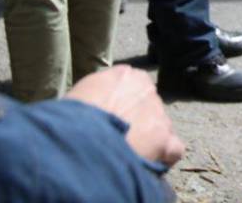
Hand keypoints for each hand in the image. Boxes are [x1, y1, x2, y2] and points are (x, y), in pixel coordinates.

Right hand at [66, 66, 184, 166]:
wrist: (80, 136)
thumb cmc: (69, 116)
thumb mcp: (80, 95)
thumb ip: (97, 96)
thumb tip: (95, 109)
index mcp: (125, 76)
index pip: (130, 87)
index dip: (121, 106)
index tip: (111, 119)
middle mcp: (147, 90)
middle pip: (147, 107)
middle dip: (136, 123)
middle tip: (118, 139)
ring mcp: (159, 114)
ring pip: (159, 127)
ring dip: (148, 140)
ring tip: (127, 154)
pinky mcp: (165, 139)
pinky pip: (172, 149)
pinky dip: (162, 158)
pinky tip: (146, 164)